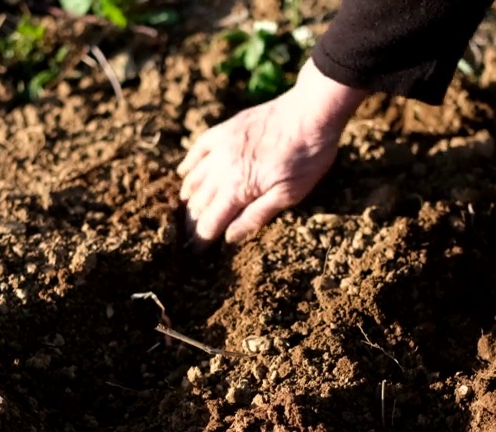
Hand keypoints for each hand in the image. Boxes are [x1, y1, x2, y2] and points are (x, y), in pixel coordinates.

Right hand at [177, 60, 366, 248]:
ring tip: (188, 212)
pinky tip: (185, 173)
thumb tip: (229, 237)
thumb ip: (256, 216)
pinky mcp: (225, 130)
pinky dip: (189, 164)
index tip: (196, 254)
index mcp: (237, 189)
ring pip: (195, 178)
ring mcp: (221, 147)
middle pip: (199, 203)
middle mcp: (221, 169)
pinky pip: (198, 149)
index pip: (209, 223)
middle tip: (189, 238)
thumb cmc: (307, 156)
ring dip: (190, 198)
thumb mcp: (289, 194)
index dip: (201, 241)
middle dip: (192, 224)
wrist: (311, 112)